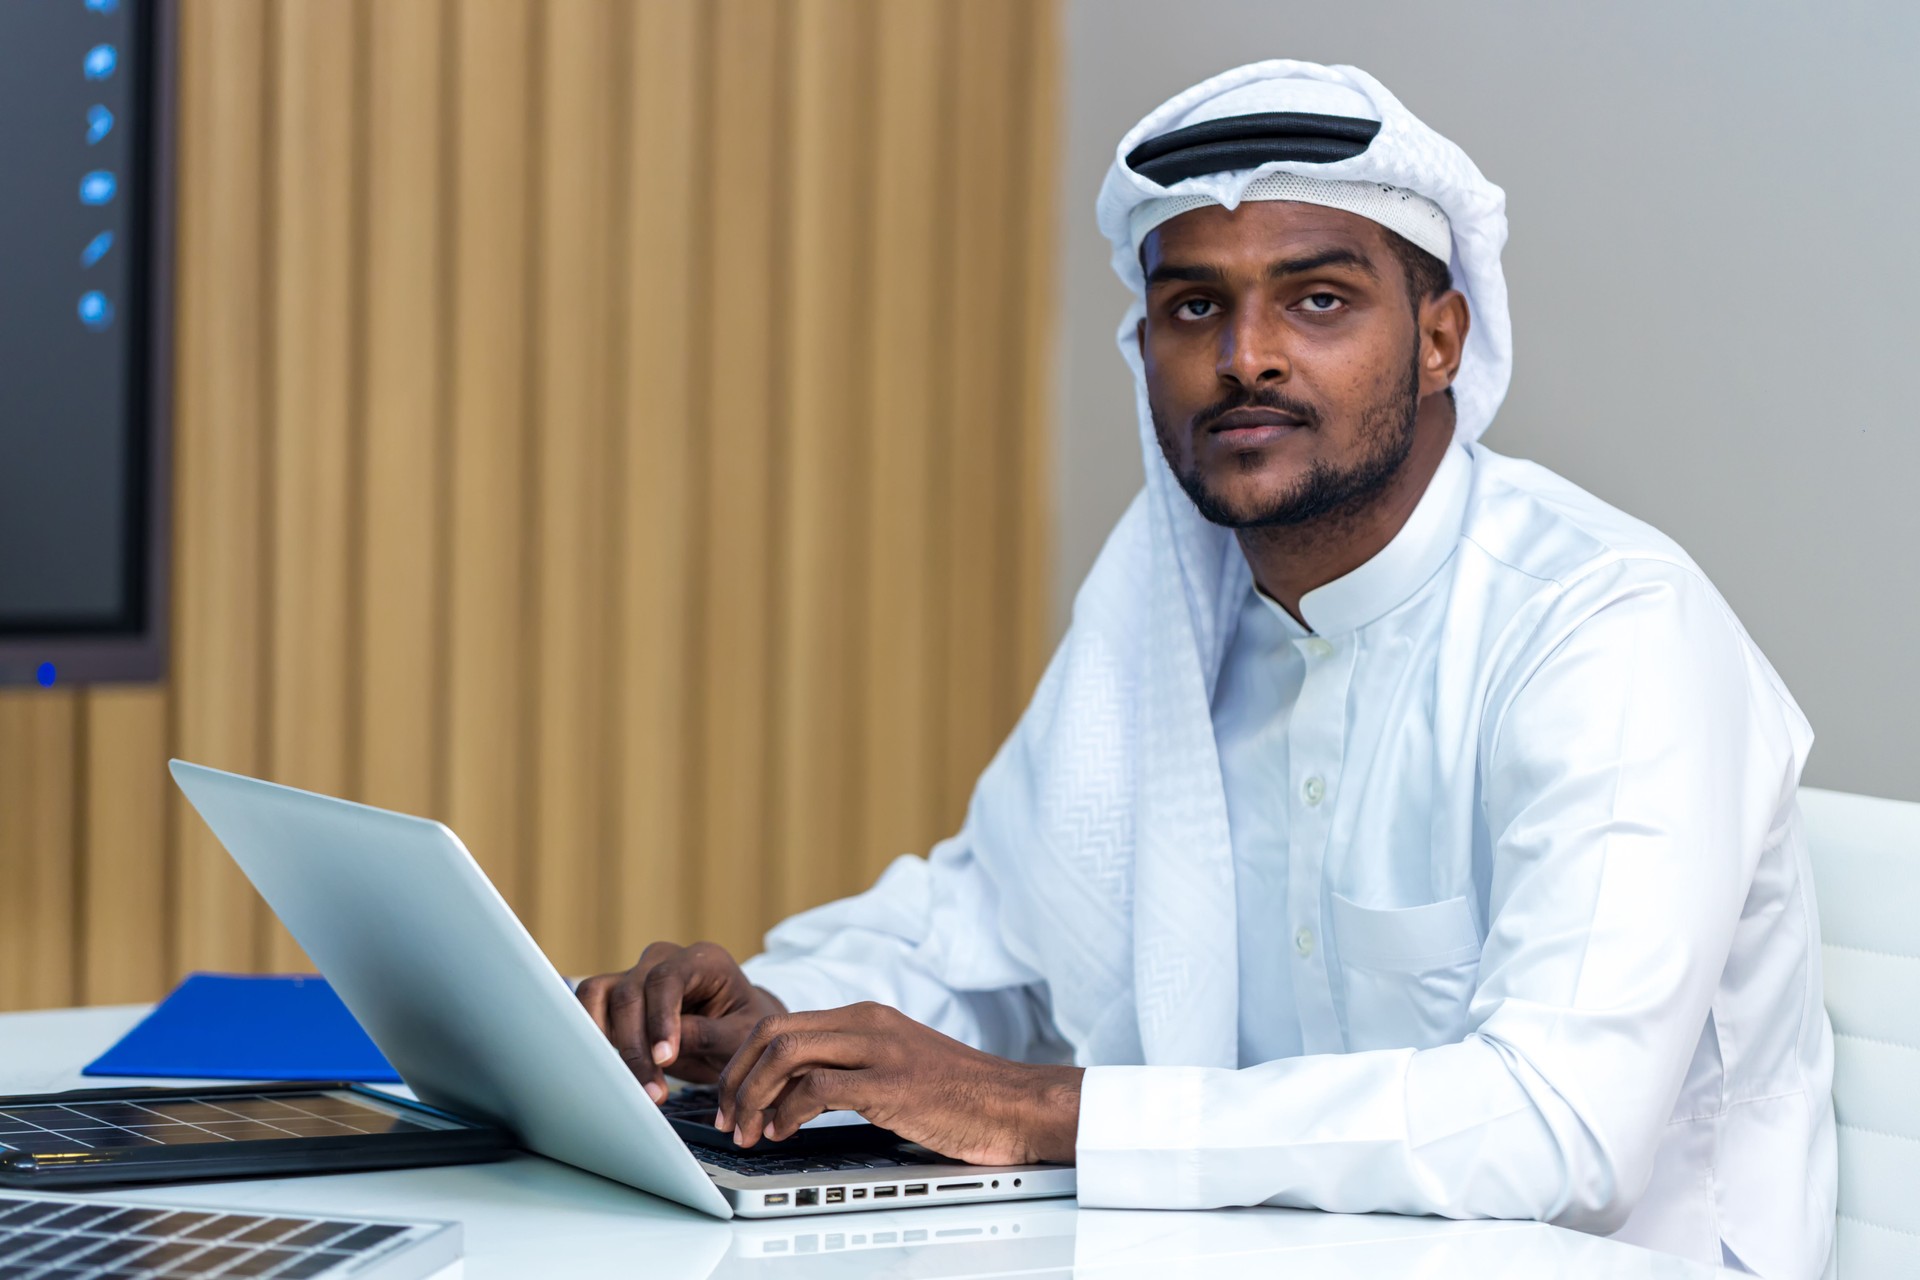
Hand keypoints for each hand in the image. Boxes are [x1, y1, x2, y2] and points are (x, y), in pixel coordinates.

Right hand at [576, 941, 786, 1102]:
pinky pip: (590, 1006)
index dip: (660, 1019)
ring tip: (628, 1083)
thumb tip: (662, 1050)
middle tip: (652, 1091)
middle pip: (631, 992)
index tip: (665, 1059)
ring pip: (601, 996)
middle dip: (636, 1045)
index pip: (668, 979)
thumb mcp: (739, 1036)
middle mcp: (665, 960)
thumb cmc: (743, 1030)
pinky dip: (591, 1036)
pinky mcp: (617, 997)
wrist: (734, 1033)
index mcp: (704, 960)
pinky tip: (606, 1067)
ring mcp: (638, 975)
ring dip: (606, 1042)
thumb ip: (705, 1035)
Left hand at [713, 1002, 1081, 1165]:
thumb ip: (853, 1067)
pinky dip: (788, 1112)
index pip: (781, 1023)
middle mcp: (868, 1024)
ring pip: (786, 1054)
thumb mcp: (898, 1066)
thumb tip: (799, 1091)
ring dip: (753, 1096)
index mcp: (866, 1017)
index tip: (731, 1096)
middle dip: (736, 1076)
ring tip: (748, 1129)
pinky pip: (819, 1089)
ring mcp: (880, 1051)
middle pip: (772, 1031)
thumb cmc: (962, 1095)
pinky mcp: (892, 1084)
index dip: (743, 1061)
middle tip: (726, 1115)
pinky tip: (783, 1134)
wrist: (1016, 1104)